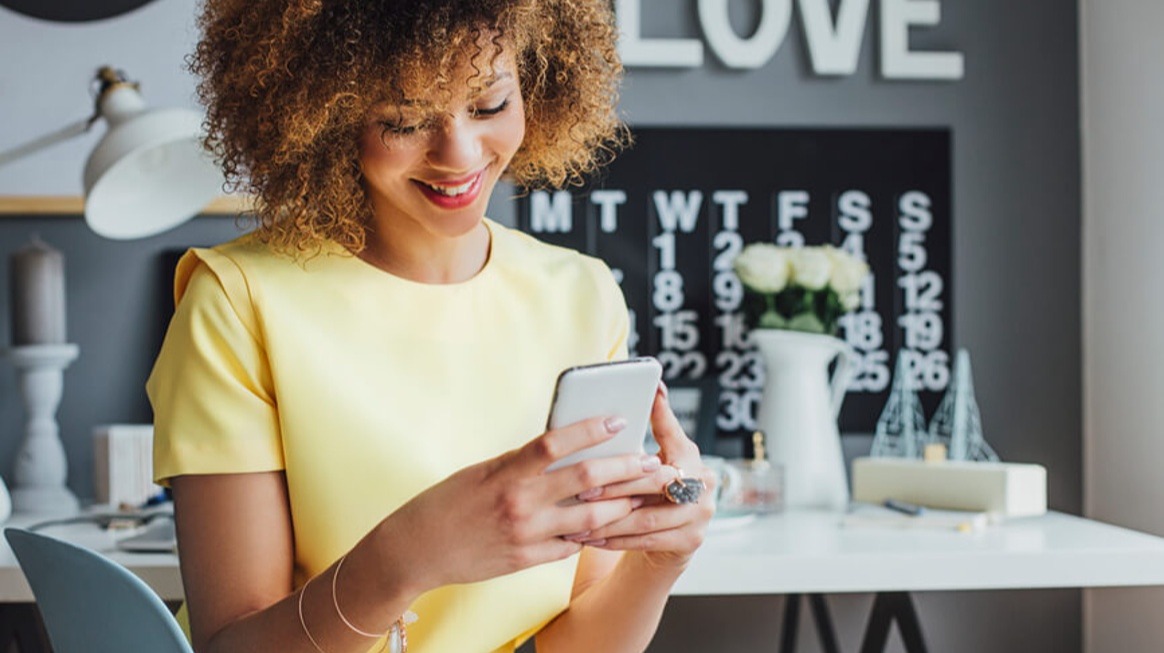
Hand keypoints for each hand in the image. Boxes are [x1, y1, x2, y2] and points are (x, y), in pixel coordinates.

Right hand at [384, 416, 660, 591]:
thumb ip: (522, 462)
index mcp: (505, 472)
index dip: (590, 429)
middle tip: (652, 462)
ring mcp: (526, 535)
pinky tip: (608, 525)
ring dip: (621, 505)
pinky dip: (590, 534)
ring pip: (589, 519)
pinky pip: (570, 546)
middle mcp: (519, 502)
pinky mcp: (527, 560)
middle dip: (626, 469)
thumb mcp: (482, 470)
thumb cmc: (446, 502)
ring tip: (642, 495)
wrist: (416, 550)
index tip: (618, 420)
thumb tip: (563, 447)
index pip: (555, 442)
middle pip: (586, 481)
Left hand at [578, 383, 715, 568]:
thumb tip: (627, 401)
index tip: (644, 396)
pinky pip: (646, 541)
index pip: (672, 432)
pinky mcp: (691, 541)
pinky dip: (615, 540)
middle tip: (582, 490)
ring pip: (646, 517)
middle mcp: (703, 481)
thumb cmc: (648, 493)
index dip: (660, 414)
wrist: (670, 541)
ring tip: (577, 521)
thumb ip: (638, 442)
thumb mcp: (647, 464)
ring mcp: (701, 514)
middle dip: (615, 486)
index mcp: (690, 455)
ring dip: (608, 520)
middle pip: (655, 481)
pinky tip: (590, 539)